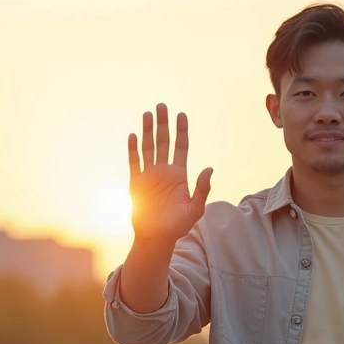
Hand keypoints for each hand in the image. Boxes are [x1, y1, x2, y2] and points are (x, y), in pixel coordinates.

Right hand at [127, 103, 212, 240]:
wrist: (157, 238)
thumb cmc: (178, 226)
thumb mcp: (195, 209)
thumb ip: (202, 189)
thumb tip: (209, 168)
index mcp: (179, 175)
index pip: (181, 147)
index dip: (181, 131)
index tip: (181, 114)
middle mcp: (164, 172)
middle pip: (164, 142)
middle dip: (163, 124)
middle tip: (162, 105)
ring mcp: (149, 176)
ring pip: (148, 148)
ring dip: (148, 131)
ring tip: (148, 114)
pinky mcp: (136, 184)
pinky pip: (134, 163)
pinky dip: (133, 150)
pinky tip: (134, 136)